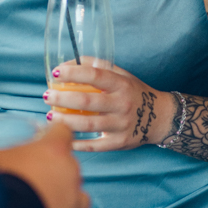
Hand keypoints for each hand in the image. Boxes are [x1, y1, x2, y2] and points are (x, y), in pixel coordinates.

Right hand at [0, 122, 90, 207]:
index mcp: (53, 150)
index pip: (63, 131)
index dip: (53, 135)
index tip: (44, 139)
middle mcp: (70, 174)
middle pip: (70, 165)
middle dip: (54, 169)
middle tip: (32, 176)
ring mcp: (72, 204)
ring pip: (77, 196)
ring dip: (64, 196)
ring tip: (42, 203)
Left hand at [44, 63, 176, 151]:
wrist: (160, 118)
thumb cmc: (134, 93)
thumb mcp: (122, 76)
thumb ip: (99, 67)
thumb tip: (71, 62)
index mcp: (122, 85)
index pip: (95, 76)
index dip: (73, 73)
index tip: (56, 73)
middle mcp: (122, 104)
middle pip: (87, 101)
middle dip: (62, 98)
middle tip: (47, 95)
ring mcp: (121, 125)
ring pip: (87, 125)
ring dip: (64, 121)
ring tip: (50, 115)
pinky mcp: (119, 143)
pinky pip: (94, 145)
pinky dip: (77, 143)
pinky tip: (63, 136)